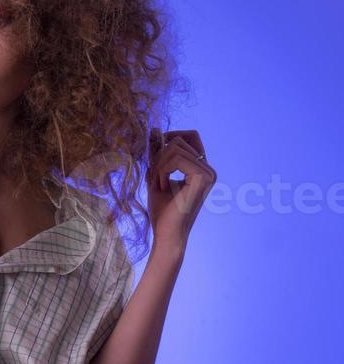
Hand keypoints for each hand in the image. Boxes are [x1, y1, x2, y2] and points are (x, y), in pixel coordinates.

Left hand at [146, 128, 216, 254]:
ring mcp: (208, 174)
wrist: (166, 234)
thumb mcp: (157, 175)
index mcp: (201, 169)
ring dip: (159, 165)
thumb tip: (155, 129)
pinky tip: (162, 187)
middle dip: (160, 156)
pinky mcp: (203, 178)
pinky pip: (176, 158)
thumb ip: (158, 154)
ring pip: (176, 148)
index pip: (191, 137)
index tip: (157, 148)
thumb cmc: (162, 211)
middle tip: (154, 177)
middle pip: (180, 140)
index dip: (173, 136)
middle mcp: (209, 170)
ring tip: (157, 184)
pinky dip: (162, 170)